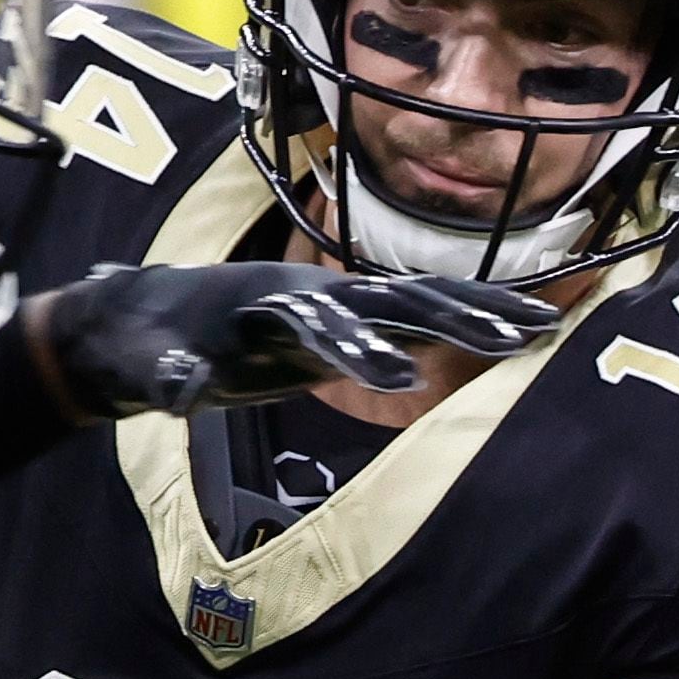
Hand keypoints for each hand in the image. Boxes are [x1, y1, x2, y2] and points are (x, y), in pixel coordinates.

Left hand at [38, 262, 557, 415]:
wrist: (139, 316)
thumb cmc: (138, 344)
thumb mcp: (143, 366)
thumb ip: (166, 375)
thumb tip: (176, 385)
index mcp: (260, 301)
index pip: (317, 321)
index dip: (354, 347)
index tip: (398, 378)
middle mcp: (307, 292)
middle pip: (385, 300)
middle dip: (445, 319)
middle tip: (508, 339)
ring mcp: (331, 301)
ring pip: (414, 300)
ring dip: (473, 313)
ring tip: (540, 331)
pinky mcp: (346, 318)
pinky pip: (416, 315)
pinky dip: (466, 320)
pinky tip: (522, 334)